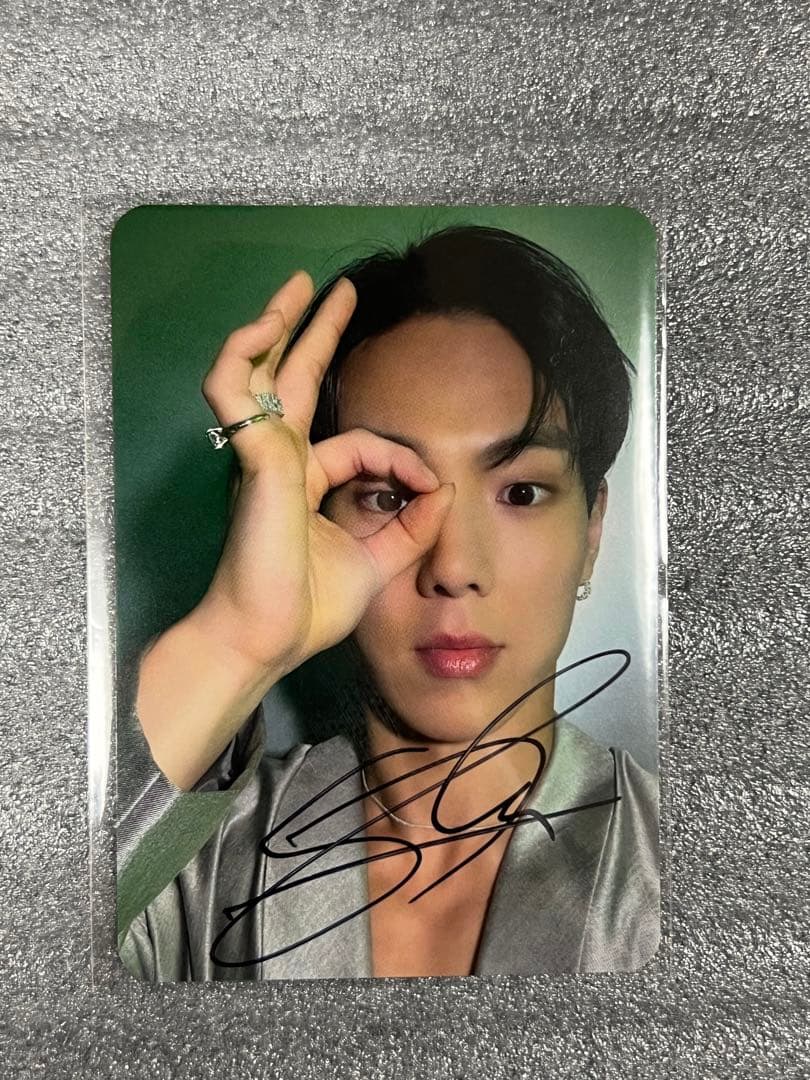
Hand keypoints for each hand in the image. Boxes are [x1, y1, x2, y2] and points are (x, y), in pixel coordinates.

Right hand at [197, 271, 454, 674]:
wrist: (267, 639)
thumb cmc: (307, 608)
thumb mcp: (376, 562)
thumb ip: (411, 527)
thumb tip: (448, 490)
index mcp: (306, 483)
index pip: (363, 447)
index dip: (405, 463)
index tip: (436, 491)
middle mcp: (282, 461)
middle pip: (295, 381)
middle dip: (317, 334)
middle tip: (337, 292)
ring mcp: (263, 455)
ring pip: (259, 371)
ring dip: (278, 326)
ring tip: (300, 286)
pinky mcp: (254, 457)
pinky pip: (236, 390)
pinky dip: (245, 354)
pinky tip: (270, 324)